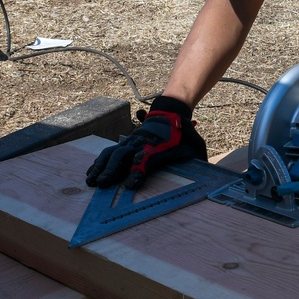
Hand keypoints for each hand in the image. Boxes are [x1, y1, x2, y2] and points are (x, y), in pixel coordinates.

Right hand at [85, 96, 206, 188]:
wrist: (172, 113)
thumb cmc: (184, 136)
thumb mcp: (195, 148)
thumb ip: (198, 162)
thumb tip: (207, 178)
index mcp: (158, 146)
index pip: (146, 159)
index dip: (138, 172)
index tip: (131, 185)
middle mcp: (141, 143)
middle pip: (123, 156)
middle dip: (112, 170)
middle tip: (103, 185)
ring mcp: (132, 141)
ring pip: (112, 153)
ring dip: (101, 167)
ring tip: (91, 181)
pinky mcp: (126, 142)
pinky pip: (109, 151)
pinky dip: (99, 162)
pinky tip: (91, 173)